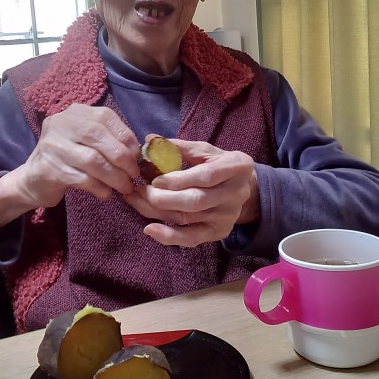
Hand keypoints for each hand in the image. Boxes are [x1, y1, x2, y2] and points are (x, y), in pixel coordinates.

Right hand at [0, 105, 139, 233]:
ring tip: (124, 188)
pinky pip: (83, 179)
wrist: (34, 179)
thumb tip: (138, 152)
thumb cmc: (69, 159)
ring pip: (93, 161)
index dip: (127, 138)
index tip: (136, 158)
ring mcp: (52, 145)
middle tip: (133, 176)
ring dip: (115, 177)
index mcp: (76, 113)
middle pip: (99, 137)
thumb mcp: (88, 142)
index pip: (106, 118)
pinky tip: (106, 194)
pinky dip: (100, 188)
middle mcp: (61, 123)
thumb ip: (110, 140)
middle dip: (123, 159)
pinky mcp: (49, 169)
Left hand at [124, 139, 259, 247]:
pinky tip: (150, 229)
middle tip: (140, 190)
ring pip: (188, 218)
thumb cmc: (218, 164)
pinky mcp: (219, 232)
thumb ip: (180, 147)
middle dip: (162, 197)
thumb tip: (150, 140)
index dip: (178, 179)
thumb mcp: (206, 150)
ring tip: (136, 201)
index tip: (154, 179)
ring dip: (156, 211)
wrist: (242, 187)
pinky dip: (169, 236)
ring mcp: (228, 215)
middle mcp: (236, 193)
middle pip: (195, 201)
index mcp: (237, 166)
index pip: (206, 175)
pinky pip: (192, 238)